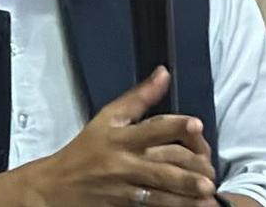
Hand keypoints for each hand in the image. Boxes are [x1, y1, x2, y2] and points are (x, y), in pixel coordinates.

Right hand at [20, 67, 218, 206]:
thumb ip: (139, 97)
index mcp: (120, 135)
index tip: (197, 124)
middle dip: (189, 169)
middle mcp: (123, 161)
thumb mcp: (107, 118)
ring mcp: (123, 186)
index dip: (175, 125)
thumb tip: (164, 73)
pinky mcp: (123, 205)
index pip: (151, 127)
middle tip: (211, 172)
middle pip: (161, 163)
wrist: (54, 186)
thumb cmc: (85, 149)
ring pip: (159, 189)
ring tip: (207, 193)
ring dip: (185, 192)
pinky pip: (151, 205)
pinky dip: (171, 206)